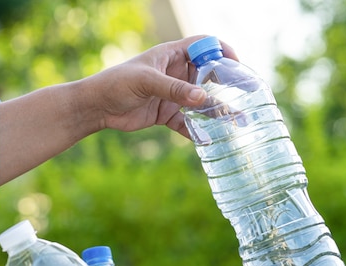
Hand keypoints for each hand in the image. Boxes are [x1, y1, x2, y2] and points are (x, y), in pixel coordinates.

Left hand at [85, 35, 238, 137]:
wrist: (97, 107)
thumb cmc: (117, 84)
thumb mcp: (146, 82)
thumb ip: (174, 89)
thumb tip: (203, 98)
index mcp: (172, 55)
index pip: (203, 45)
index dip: (221, 50)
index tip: (237, 64)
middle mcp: (176, 73)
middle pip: (209, 74)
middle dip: (229, 83)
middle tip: (249, 92)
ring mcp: (173, 95)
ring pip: (202, 102)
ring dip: (219, 111)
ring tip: (238, 121)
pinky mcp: (167, 114)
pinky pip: (188, 123)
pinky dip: (197, 131)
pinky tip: (208, 140)